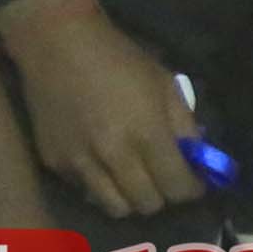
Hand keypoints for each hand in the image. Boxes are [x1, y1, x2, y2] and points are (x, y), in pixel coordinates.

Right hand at [0, 0, 205, 220]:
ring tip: (135, 179)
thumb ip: (184, 125)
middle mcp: (113, 156)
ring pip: (116, 208)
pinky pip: (86, 192)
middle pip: (148, 204)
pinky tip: (104, 166)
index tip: (194, 183)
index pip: (177, 186)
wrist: (56, 43)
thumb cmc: (118, 58)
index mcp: (146, 133)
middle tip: (164, 178)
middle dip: (163, 195)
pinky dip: (101, 187)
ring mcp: (80, 163)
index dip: (191, 189)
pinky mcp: (55, 163)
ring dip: (132, 199)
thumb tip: (197, 158)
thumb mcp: (164, 83)